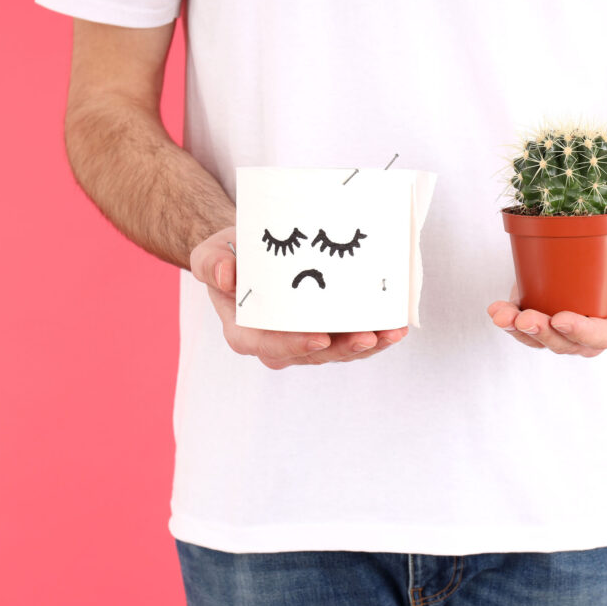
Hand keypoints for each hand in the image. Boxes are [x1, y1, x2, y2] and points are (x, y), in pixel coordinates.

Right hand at [190, 227, 408, 369]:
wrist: (252, 251)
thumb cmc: (230, 256)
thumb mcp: (210, 254)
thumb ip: (211, 263)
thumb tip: (225, 275)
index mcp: (247, 333)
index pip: (270, 347)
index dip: (296, 346)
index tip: (320, 338)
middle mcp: (279, 344)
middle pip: (314, 354)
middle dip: (344, 349)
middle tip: (369, 336)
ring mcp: (306, 340)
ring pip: (340, 351)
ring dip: (368, 346)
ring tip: (392, 332)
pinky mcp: (329, 332)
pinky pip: (353, 339)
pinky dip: (376, 335)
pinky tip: (396, 326)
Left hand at [487, 215, 606, 356]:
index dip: (585, 333)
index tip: (562, 319)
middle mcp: (596, 329)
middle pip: (570, 344)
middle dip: (545, 335)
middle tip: (526, 319)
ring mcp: (569, 323)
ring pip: (544, 339)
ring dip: (521, 331)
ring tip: (502, 316)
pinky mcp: (546, 311)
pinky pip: (527, 325)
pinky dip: (509, 319)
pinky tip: (496, 310)